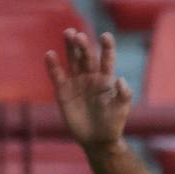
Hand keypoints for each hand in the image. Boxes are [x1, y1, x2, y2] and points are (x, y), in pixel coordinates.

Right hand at [45, 29, 132, 151]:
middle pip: (86, 56)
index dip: (107, 47)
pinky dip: (53, 65)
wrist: (97, 140)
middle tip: (79, 35)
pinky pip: (57, 75)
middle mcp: (90, 77)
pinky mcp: (63, 91)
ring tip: (68, 33)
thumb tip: (121, 80)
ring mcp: (76, 82)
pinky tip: (50, 55)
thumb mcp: (121, 111)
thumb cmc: (113, 124)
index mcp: (106, 79)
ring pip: (72, 60)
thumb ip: (124, 96)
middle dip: (83, 45)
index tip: (106, 36)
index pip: (106, 60)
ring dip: (69, 47)